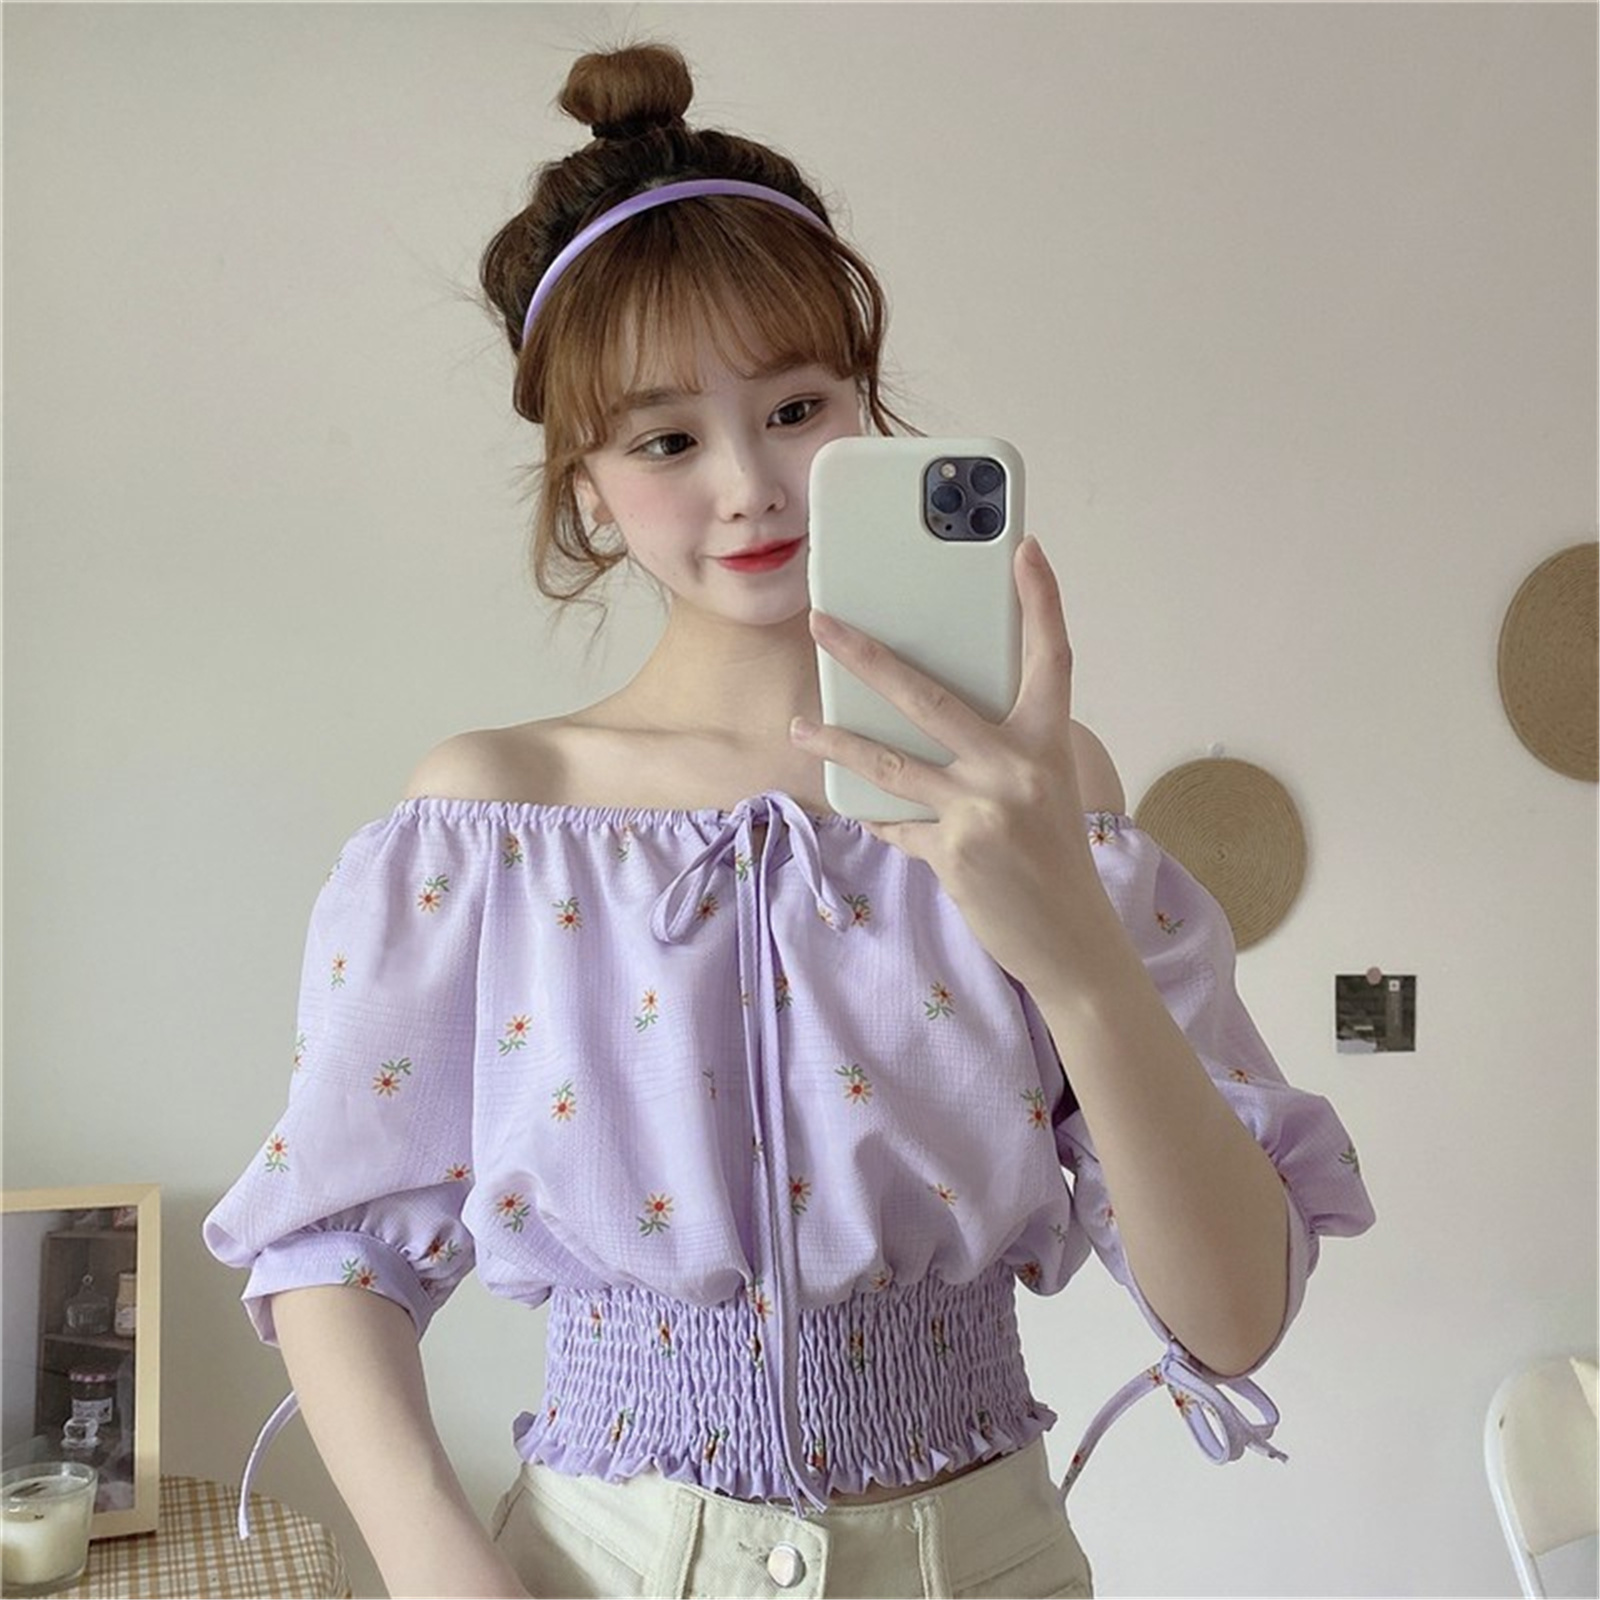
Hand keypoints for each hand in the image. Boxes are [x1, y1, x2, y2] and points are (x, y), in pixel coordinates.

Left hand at [790, 535, 1114, 991]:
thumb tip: (930, 715)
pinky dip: (877, 814)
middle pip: (929, 696)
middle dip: (867, 655)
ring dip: (836, 740)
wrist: (1073, 942)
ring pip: (889, 762)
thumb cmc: (1055, 859)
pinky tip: (858, 805)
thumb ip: (1000, 749)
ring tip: (801, 723)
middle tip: (822, 622)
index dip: (1042, 601)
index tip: (1025, 550)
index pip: (1051, 658)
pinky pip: (896, 822)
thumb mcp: (1045, 790)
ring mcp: (982, 811)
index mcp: (1048, 744)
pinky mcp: (952, 852)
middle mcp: (1017, 769)